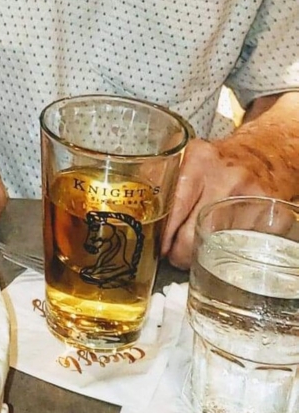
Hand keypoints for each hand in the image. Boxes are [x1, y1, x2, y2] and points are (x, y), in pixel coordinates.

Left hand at [163, 137, 263, 268]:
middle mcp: (227, 178)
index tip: (159, 247)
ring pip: (219, 245)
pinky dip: (230, 251)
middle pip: (195, 232)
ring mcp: (252, 198)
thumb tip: (139, 212)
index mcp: (200, 161)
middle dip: (180, 253)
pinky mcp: (272, 217)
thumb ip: (164, 179)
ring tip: (196, 251)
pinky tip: (222, 246)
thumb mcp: (189, 158)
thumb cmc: (219, 162)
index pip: (176, 206)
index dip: (165, 234)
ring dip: (204, 254)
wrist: (264, 155)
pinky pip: (243, 246)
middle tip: (174, 257)